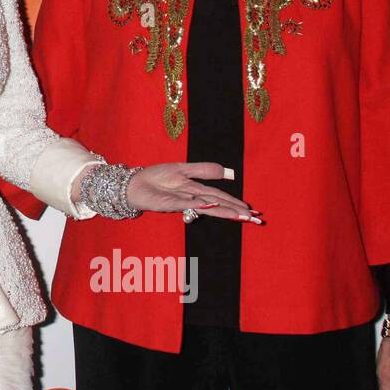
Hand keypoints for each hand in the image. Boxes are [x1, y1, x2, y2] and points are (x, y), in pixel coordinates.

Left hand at [123, 162, 258, 222]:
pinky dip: (197, 204)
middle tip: (254, 220)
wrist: (134, 184)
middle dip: (235, 211)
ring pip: (205, 206)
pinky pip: (184, 202)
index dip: (236, 204)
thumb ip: (204, 170)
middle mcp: (191, 199)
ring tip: (239, 216)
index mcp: (196, 191)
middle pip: (217, 204)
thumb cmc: (157, 178)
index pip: (220, 197)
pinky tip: (209, 205)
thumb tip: (228, 172)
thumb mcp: (183, 169)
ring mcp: (181, 202)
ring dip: (222, 211)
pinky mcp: (168, 203)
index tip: (253, 212)